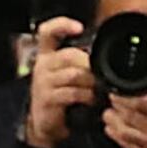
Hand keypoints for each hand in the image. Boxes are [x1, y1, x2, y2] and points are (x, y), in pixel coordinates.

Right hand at [21, 18, 93, 147]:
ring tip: (98, 90)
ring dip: (91, 82)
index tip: (79, 27)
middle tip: (101, 75)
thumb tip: (104, 55)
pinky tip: (90, 100)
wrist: (45, 122)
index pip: (47, 32)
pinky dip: (86, 96)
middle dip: (90, 65)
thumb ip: (79, 62)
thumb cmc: (61, 94)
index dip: (62, 25)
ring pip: (74, 74)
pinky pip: (72, 92)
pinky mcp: (47, 99)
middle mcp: (42, 66)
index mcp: (47, 55)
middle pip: (69, 55)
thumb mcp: (67, 74)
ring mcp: (43, 82)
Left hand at [101, 65, 146, 147]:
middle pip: (130, 115)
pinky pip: (127, 146)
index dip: (126, 94)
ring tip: (109, 112)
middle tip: (113, 98)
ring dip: (113, 120)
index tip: (120, 89)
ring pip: (125, 131)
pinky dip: (116, 135)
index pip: (143, 100)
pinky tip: (112, 128)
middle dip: (117, 105)